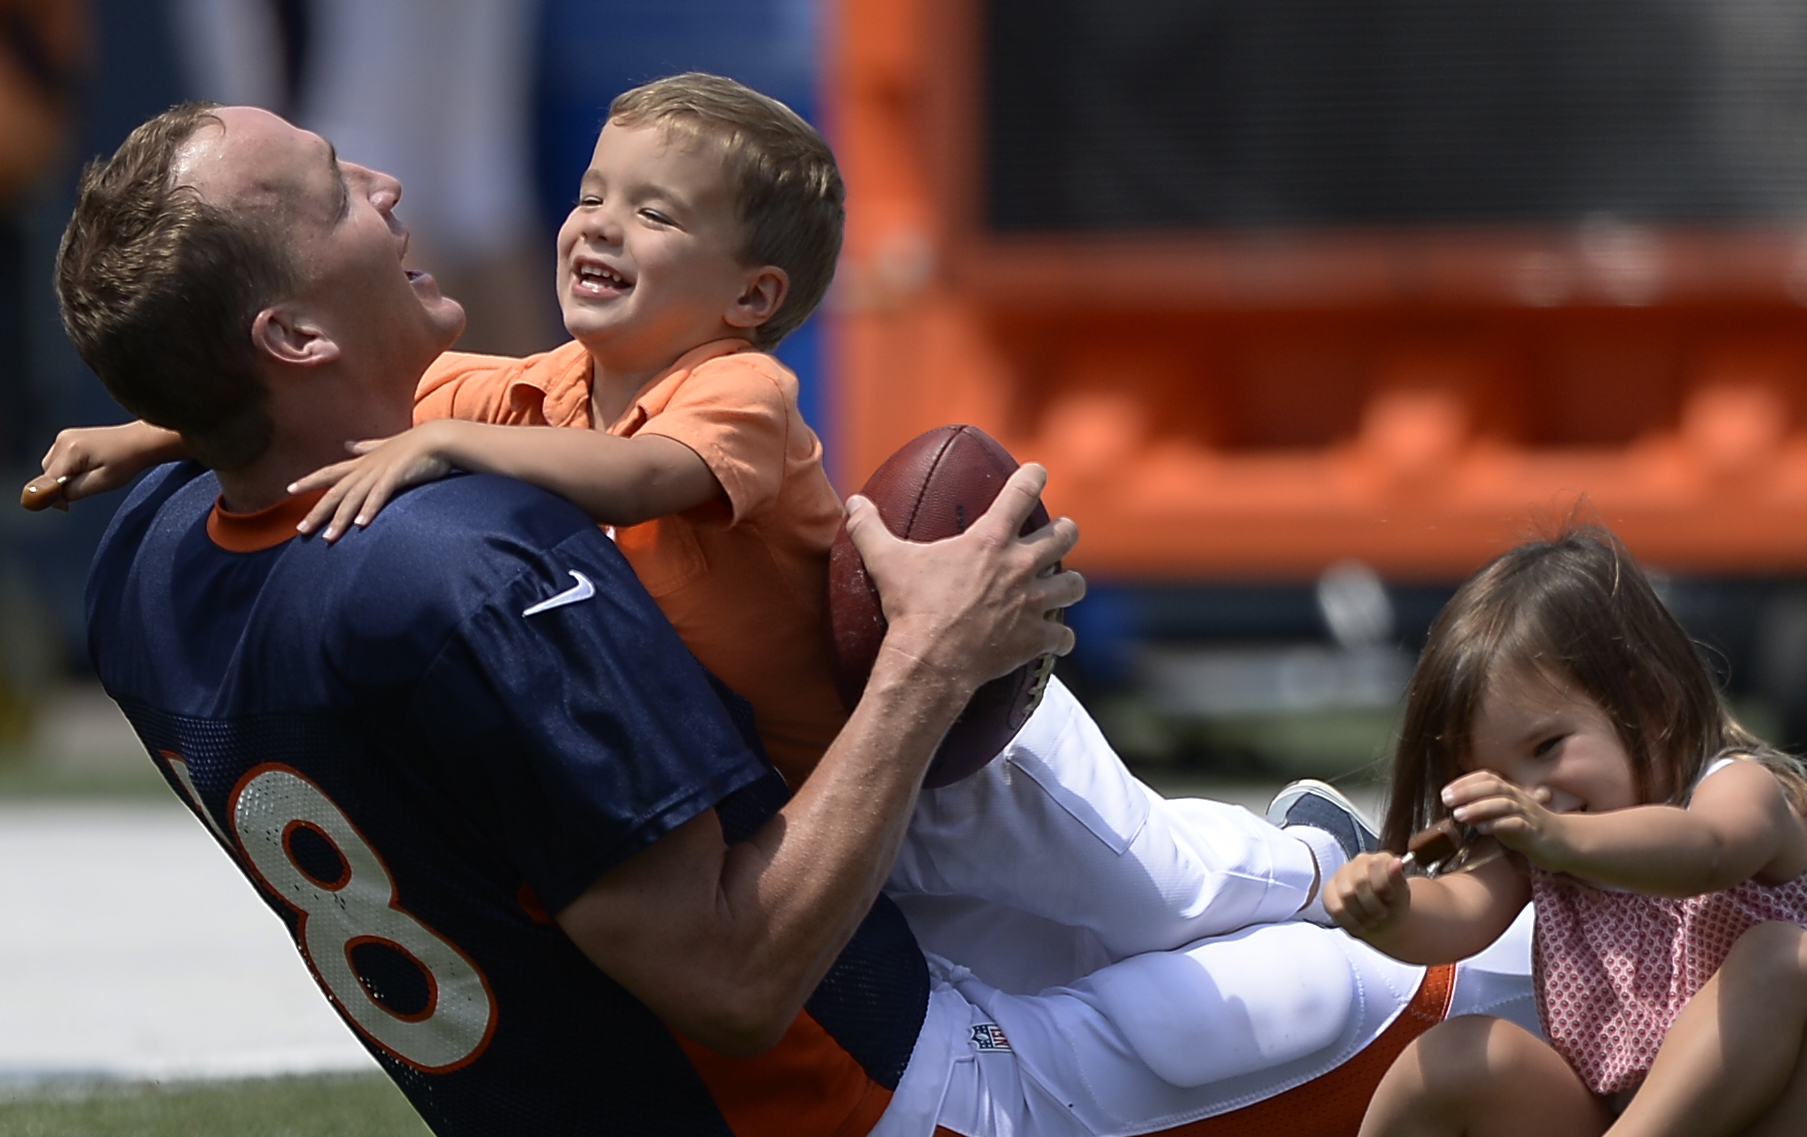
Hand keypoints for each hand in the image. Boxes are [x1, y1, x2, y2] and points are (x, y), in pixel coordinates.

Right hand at [21, 423, 180, 511]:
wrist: (139, 442)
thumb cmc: (127, 462)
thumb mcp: (102, 482)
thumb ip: (74, 491)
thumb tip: (55, 498)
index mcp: (70, 449)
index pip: (47, 480)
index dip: (54, 496)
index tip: (67, 506)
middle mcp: (62, 440)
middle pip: (47, 474)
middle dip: (60, 486)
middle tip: (86, 489)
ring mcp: (65, 436)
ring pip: (51, 467)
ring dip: (63, 478)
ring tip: (89, 477)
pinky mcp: (69, 437)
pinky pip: (58, 459)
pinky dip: (67, 469)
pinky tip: (86, 469)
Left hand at [289, 424, 457, 540]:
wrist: (438, 438)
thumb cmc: (415, 444)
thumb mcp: (385, 445)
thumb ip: (366, 447)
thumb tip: (349, 444)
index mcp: (363, 462)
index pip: (329, 472)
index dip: (309, 481)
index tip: (290, 489)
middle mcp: (365, 468)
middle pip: (335, 492)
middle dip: (317, 512)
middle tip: (301, 529)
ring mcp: (379, 472)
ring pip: (353, 498)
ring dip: (340, 519)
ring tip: (329, 538)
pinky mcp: (396, 476)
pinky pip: (379, 495)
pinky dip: (368, 509)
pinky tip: (360, 524)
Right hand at [846, 463, 1082, 693]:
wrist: (931, 660)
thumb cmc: (911, 608)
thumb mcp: (885, 562)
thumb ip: (869, 528)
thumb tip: (854, 502)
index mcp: (989, 541)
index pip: (1022, 493)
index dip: (1034, 477)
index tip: (1039, 471)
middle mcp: (1019, 566)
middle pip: (1064, 536)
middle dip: (1065, 532)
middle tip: (1061, 532)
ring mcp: (1032, 603)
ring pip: (1074, 585)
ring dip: (1070, 584)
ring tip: (1065, 585)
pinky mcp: (1035, 638)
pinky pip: (1063, 636)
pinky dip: (1060, 637)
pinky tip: (1056, 638)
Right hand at [1325, 852, 1411, 936]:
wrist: (1383, 921)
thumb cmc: (1394, 905)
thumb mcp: (1402, 895)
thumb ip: (1398, 878)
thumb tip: (1396, 862)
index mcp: (1379, 858)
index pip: (1375, 865)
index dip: (1383, 887)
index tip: (1390, 898)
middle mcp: (1358, 862)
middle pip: (1360, 882)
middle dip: (1373, 904)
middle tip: (1382, 914)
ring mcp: (1341, 875)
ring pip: (1346, 895)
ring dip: (1362, 914)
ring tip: (1371, 920)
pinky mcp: (1329, 891)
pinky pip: (1336, 907)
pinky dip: (1350, 921)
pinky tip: (1359, 924)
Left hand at [1443, 771, 1566, 866]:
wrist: (1562, 842)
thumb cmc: (1527, 827)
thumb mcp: (1502, 816)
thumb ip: (1482, 811)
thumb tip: (1457, 809)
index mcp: (1510, 792)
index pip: (1487, 778)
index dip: (1465, 782)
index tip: (1445, 791)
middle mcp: (1519, 799)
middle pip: (1494, 787)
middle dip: (1468, 791)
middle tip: (1447, 799)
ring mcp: (1528, 814)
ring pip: (1504, 804)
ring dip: (1479, 807)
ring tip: (1459, 815)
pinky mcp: (1534, 832)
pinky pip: (1517, 824)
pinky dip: (1499, 825)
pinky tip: (1483, 830)